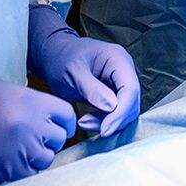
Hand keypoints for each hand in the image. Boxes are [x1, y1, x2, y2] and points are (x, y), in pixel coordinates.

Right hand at [0, 77, 74, 180]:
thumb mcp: (4, 89)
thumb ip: (29, 100)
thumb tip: (43, 112)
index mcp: (33, 103)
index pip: (66, 115)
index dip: (65, 121)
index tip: (61, 125)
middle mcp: (31, 128)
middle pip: (58, 138)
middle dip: (52, 138)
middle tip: (40, 136)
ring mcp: (20, 152)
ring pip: (46, 158)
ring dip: (40, 154)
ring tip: (25, 148)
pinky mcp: (7, 170)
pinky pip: (29, 172)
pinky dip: (25, 166)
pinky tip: (13, 157)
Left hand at [27, 6, 140, 136]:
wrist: (54, 56)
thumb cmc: (62, 59)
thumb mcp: (73, 73)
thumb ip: (91, 89)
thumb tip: (112, 107)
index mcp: (118, 59)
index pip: (130, 89)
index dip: (121, 112)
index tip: (105, 129)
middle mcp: (124, 70)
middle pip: (131, 102)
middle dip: (114, 119)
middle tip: (89, 126)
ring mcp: (120, 81)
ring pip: (125, 110)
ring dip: (107, 122)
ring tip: (84, 122)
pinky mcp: (114, 93)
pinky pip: (116, 112)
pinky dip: (103, 120)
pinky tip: (86, 121)